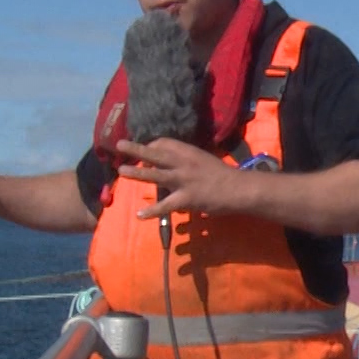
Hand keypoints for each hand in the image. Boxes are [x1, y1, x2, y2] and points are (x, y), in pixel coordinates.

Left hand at [115, 138, 245, 218]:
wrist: (239, 189)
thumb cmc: (223, 175)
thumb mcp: (204, 160)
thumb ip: (187, 161)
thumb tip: (171, 163)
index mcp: (189, 152)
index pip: (164, 143)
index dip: (151, 146)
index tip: (145, 152)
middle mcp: (184, 163)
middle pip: (156, 153)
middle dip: (136, 149)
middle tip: (119, 145)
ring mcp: (184, 181)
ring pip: (156, 175)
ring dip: (138, 174)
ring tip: (122, 172)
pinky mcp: (187, 198)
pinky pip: (166, 205)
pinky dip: (152, 211)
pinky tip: (140, 214)